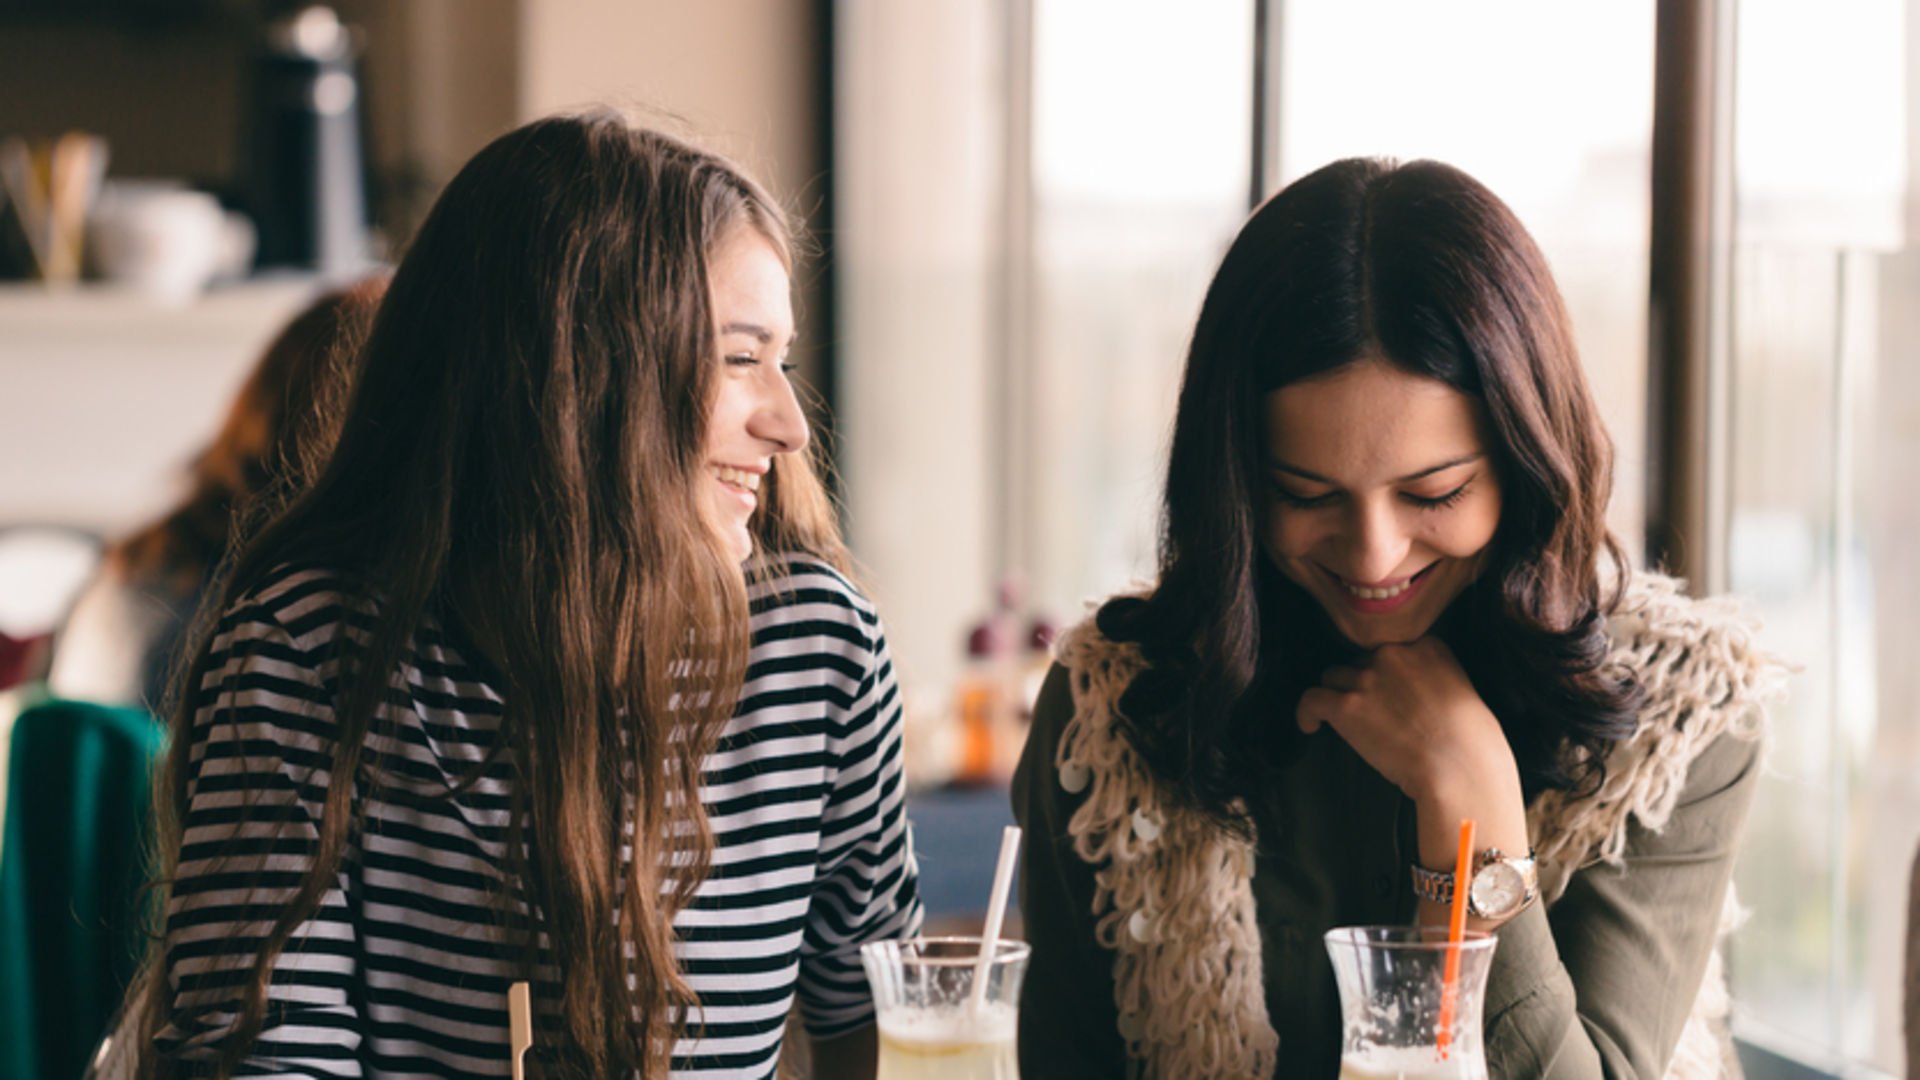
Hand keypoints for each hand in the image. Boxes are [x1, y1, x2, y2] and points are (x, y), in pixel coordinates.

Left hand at [1295, 637, 1530, 925]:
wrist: (1461, 769)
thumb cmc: (1471, 743)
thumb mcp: (1463, 691)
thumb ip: (1434, 676)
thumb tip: (1413, 690)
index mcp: (1427, 645)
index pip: (1390, 648)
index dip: (1385, 672)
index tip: (1388, 693)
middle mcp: (1394, 653)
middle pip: (1360, 660)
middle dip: (1363, 685)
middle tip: (1375, 716)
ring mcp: (1368, 677)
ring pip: (1334, 677)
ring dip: (1339, 698)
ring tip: (1347, 723)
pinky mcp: (1346, 705)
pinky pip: (1310, 699)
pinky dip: (1306, 713)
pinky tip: (1310, 727)